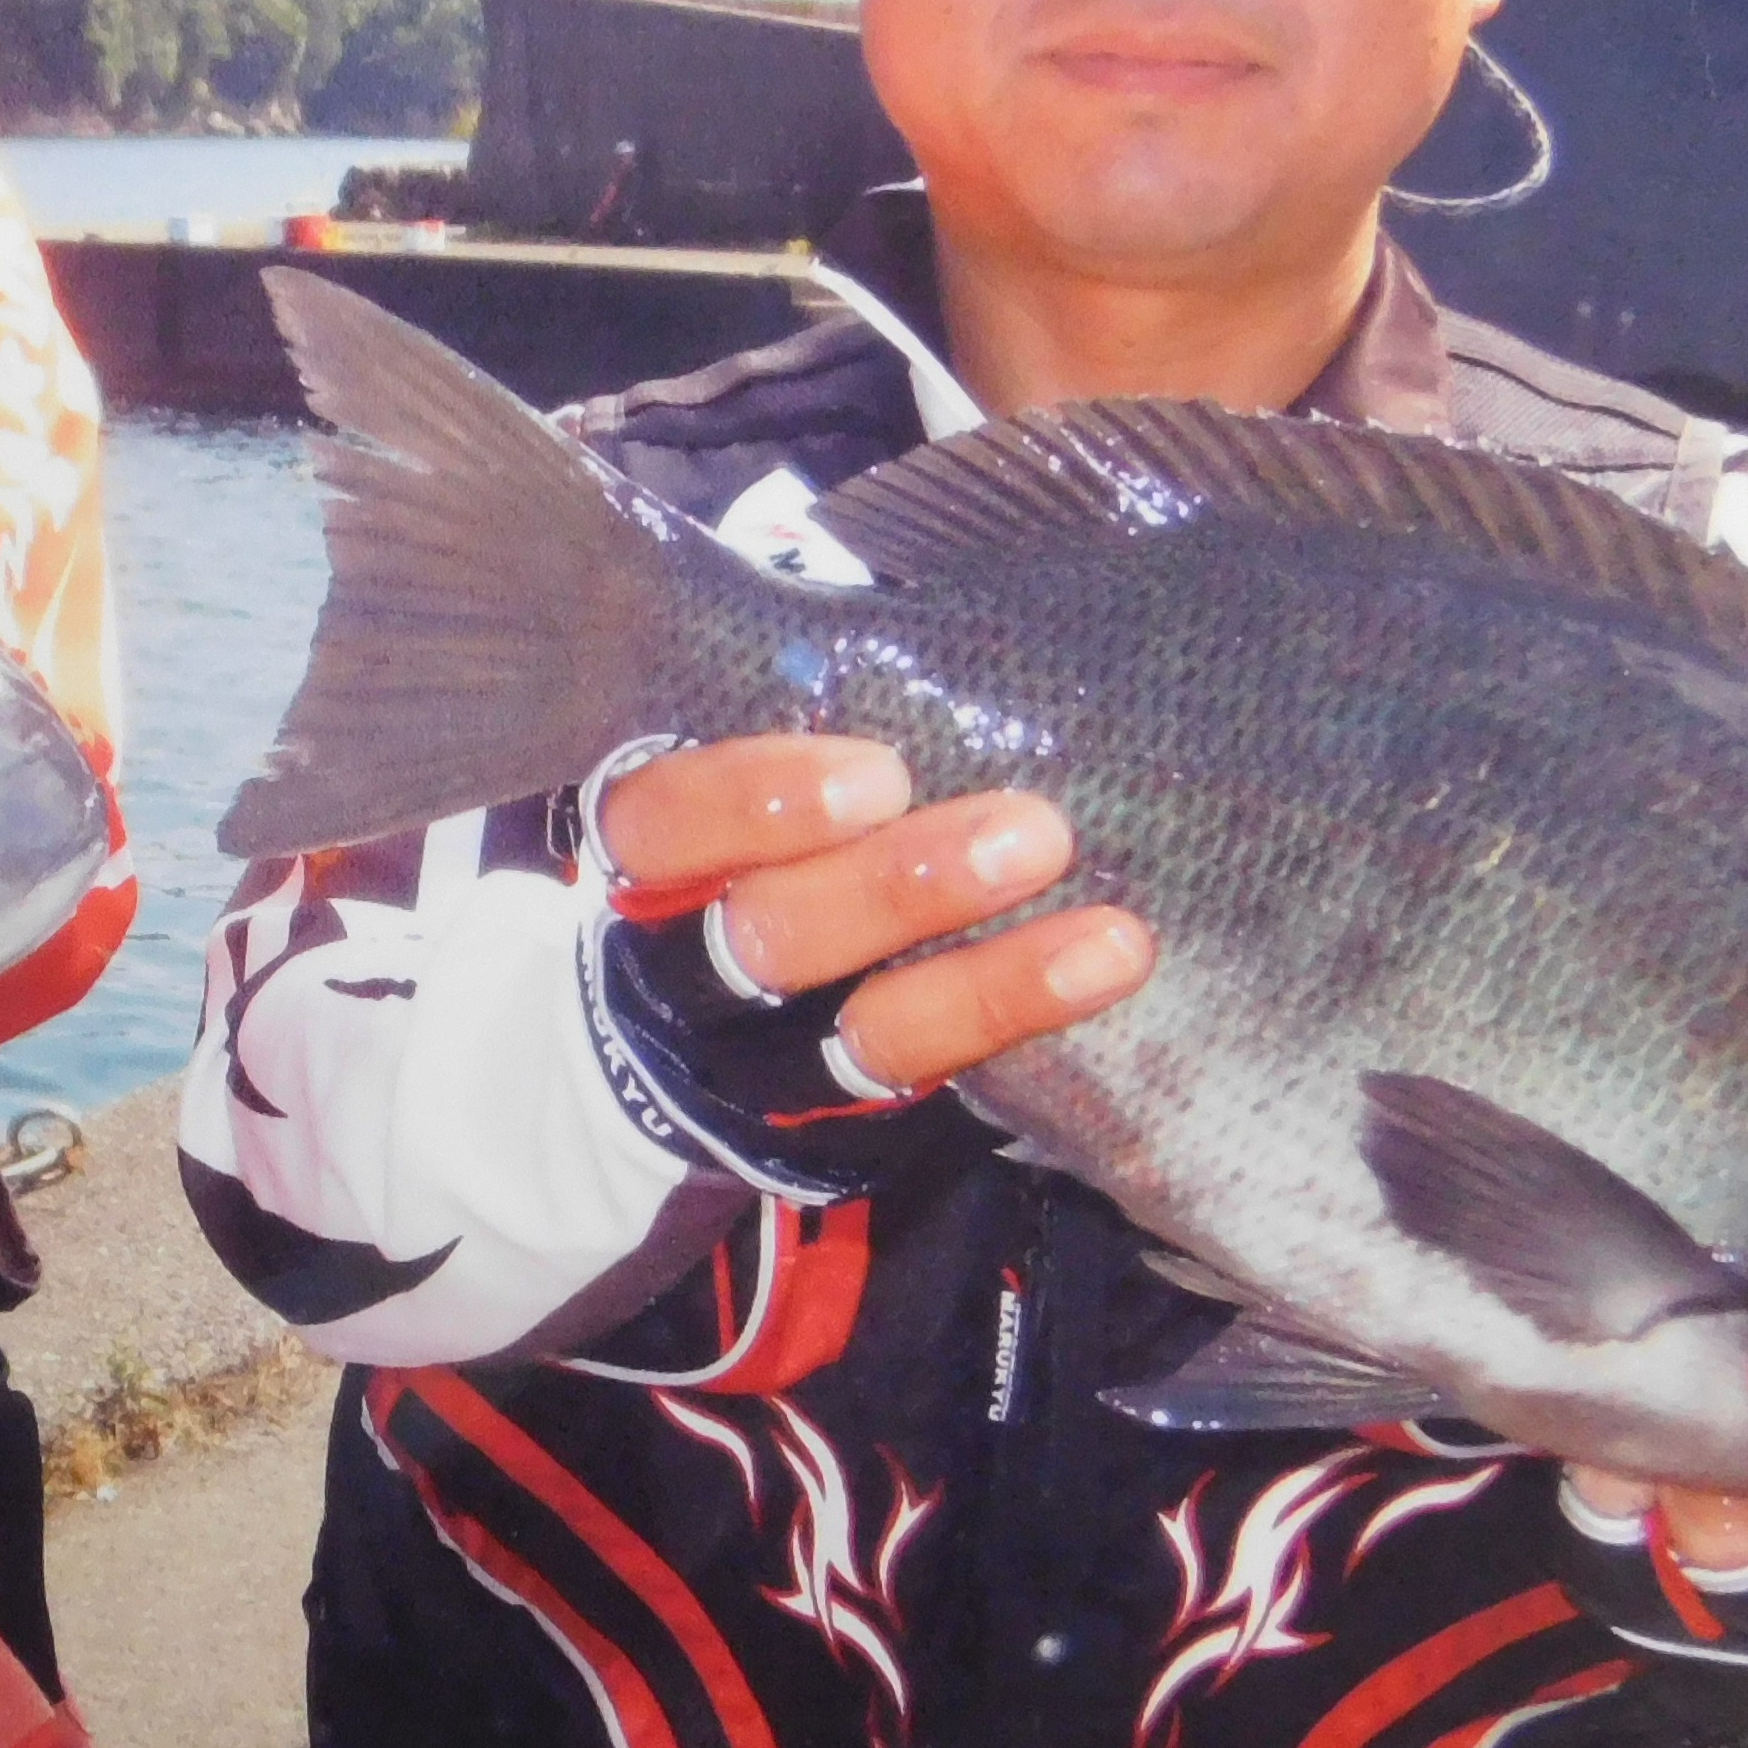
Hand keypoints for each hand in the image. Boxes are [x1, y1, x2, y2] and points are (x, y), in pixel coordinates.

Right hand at [594, 735, 1155, 1092]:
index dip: (754, 803)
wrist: (670, 1059)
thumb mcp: (719, 799)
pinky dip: (1017, 1022)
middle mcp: (682, 976)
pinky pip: (926, 1087)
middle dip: (897, 888)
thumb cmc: (732, 864)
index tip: (875, 776)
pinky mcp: (832, 1131)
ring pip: (862, 1037)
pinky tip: (1104, 968)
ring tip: (1108, 936)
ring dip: (988, 983)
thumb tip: (912, 616)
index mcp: (639, 866)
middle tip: (1027, 832)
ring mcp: (759, 1068)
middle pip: (770, 939)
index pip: (661, 827)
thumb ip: (787, 729)